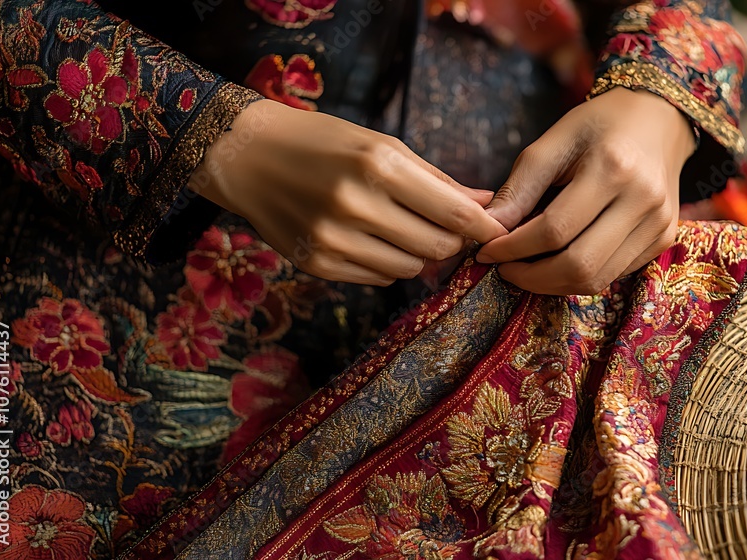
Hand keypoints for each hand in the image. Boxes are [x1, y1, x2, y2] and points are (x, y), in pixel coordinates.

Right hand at [189, 100, 507, 285]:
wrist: (248, 156)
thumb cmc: (324, 142)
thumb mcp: (382, 145)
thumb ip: (436, 179)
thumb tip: (486, 204)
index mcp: (379, 166)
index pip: (454, 214)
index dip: (485, 228)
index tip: (498, 232)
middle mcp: (356, 205)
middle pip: (437, 249)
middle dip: (452, 243)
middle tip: (448, 230)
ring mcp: (333, 239)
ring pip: (409, 270)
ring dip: (419, 256)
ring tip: (403, 230)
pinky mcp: (316, 264)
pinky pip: (377, 278)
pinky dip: (387, 264)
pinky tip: (373, 240)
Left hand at [476, 88, 695, 294]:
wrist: (658, 119)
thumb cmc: (600, 124)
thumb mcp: (554, 140)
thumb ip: (520, 185)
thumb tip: (490, 225)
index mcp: (613, 167)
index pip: (555, 228)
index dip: (514, 248)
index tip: (488, 251)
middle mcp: (643, 200)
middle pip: (579, 265)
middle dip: (532, 277)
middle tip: (505, 269)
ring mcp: (659, 224)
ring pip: (597, 279)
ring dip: (553, 283)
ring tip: (527, 269)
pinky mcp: (664, 239)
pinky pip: (613, 274)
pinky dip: (579, 276)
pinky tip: (559, 260)